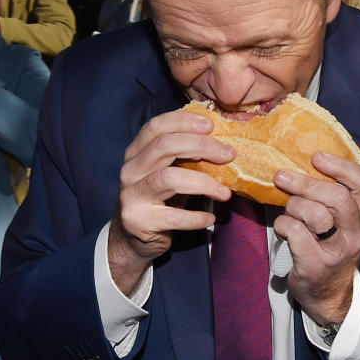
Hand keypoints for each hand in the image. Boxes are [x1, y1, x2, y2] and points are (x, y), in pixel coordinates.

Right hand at [108, 111, 233, 294]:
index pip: (156, 126)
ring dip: (204, 183)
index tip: (211, 125)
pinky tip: (210, 218)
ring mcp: (132, 195)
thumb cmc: (160, 199)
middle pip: (164, 146)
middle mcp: (131, 170)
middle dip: (201, 146)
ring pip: (168, 178)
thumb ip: (186, 156)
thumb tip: (224, 143)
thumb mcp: (169, 172)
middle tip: (229, 154)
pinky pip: (174, 217)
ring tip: (224, 193)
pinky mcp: (139, 221)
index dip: (183, 121)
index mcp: (136, 152)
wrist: (133, 238)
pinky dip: (196, 217)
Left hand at [272, 152, 359, 324]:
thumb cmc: (330, 246)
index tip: (316, 157)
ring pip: (316, 215)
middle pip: (338, 197)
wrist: (328, 294)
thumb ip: (332, 194)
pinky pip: (295, 233)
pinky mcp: (316, 265)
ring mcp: (338, 251)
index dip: (340, 166)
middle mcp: (357, 233)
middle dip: (306, 183)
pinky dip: (282, 225)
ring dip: (293, 206)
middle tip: (282, 176)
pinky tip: (282, 227)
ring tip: (288, 209)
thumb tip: (302, 161)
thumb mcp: (342, 221)